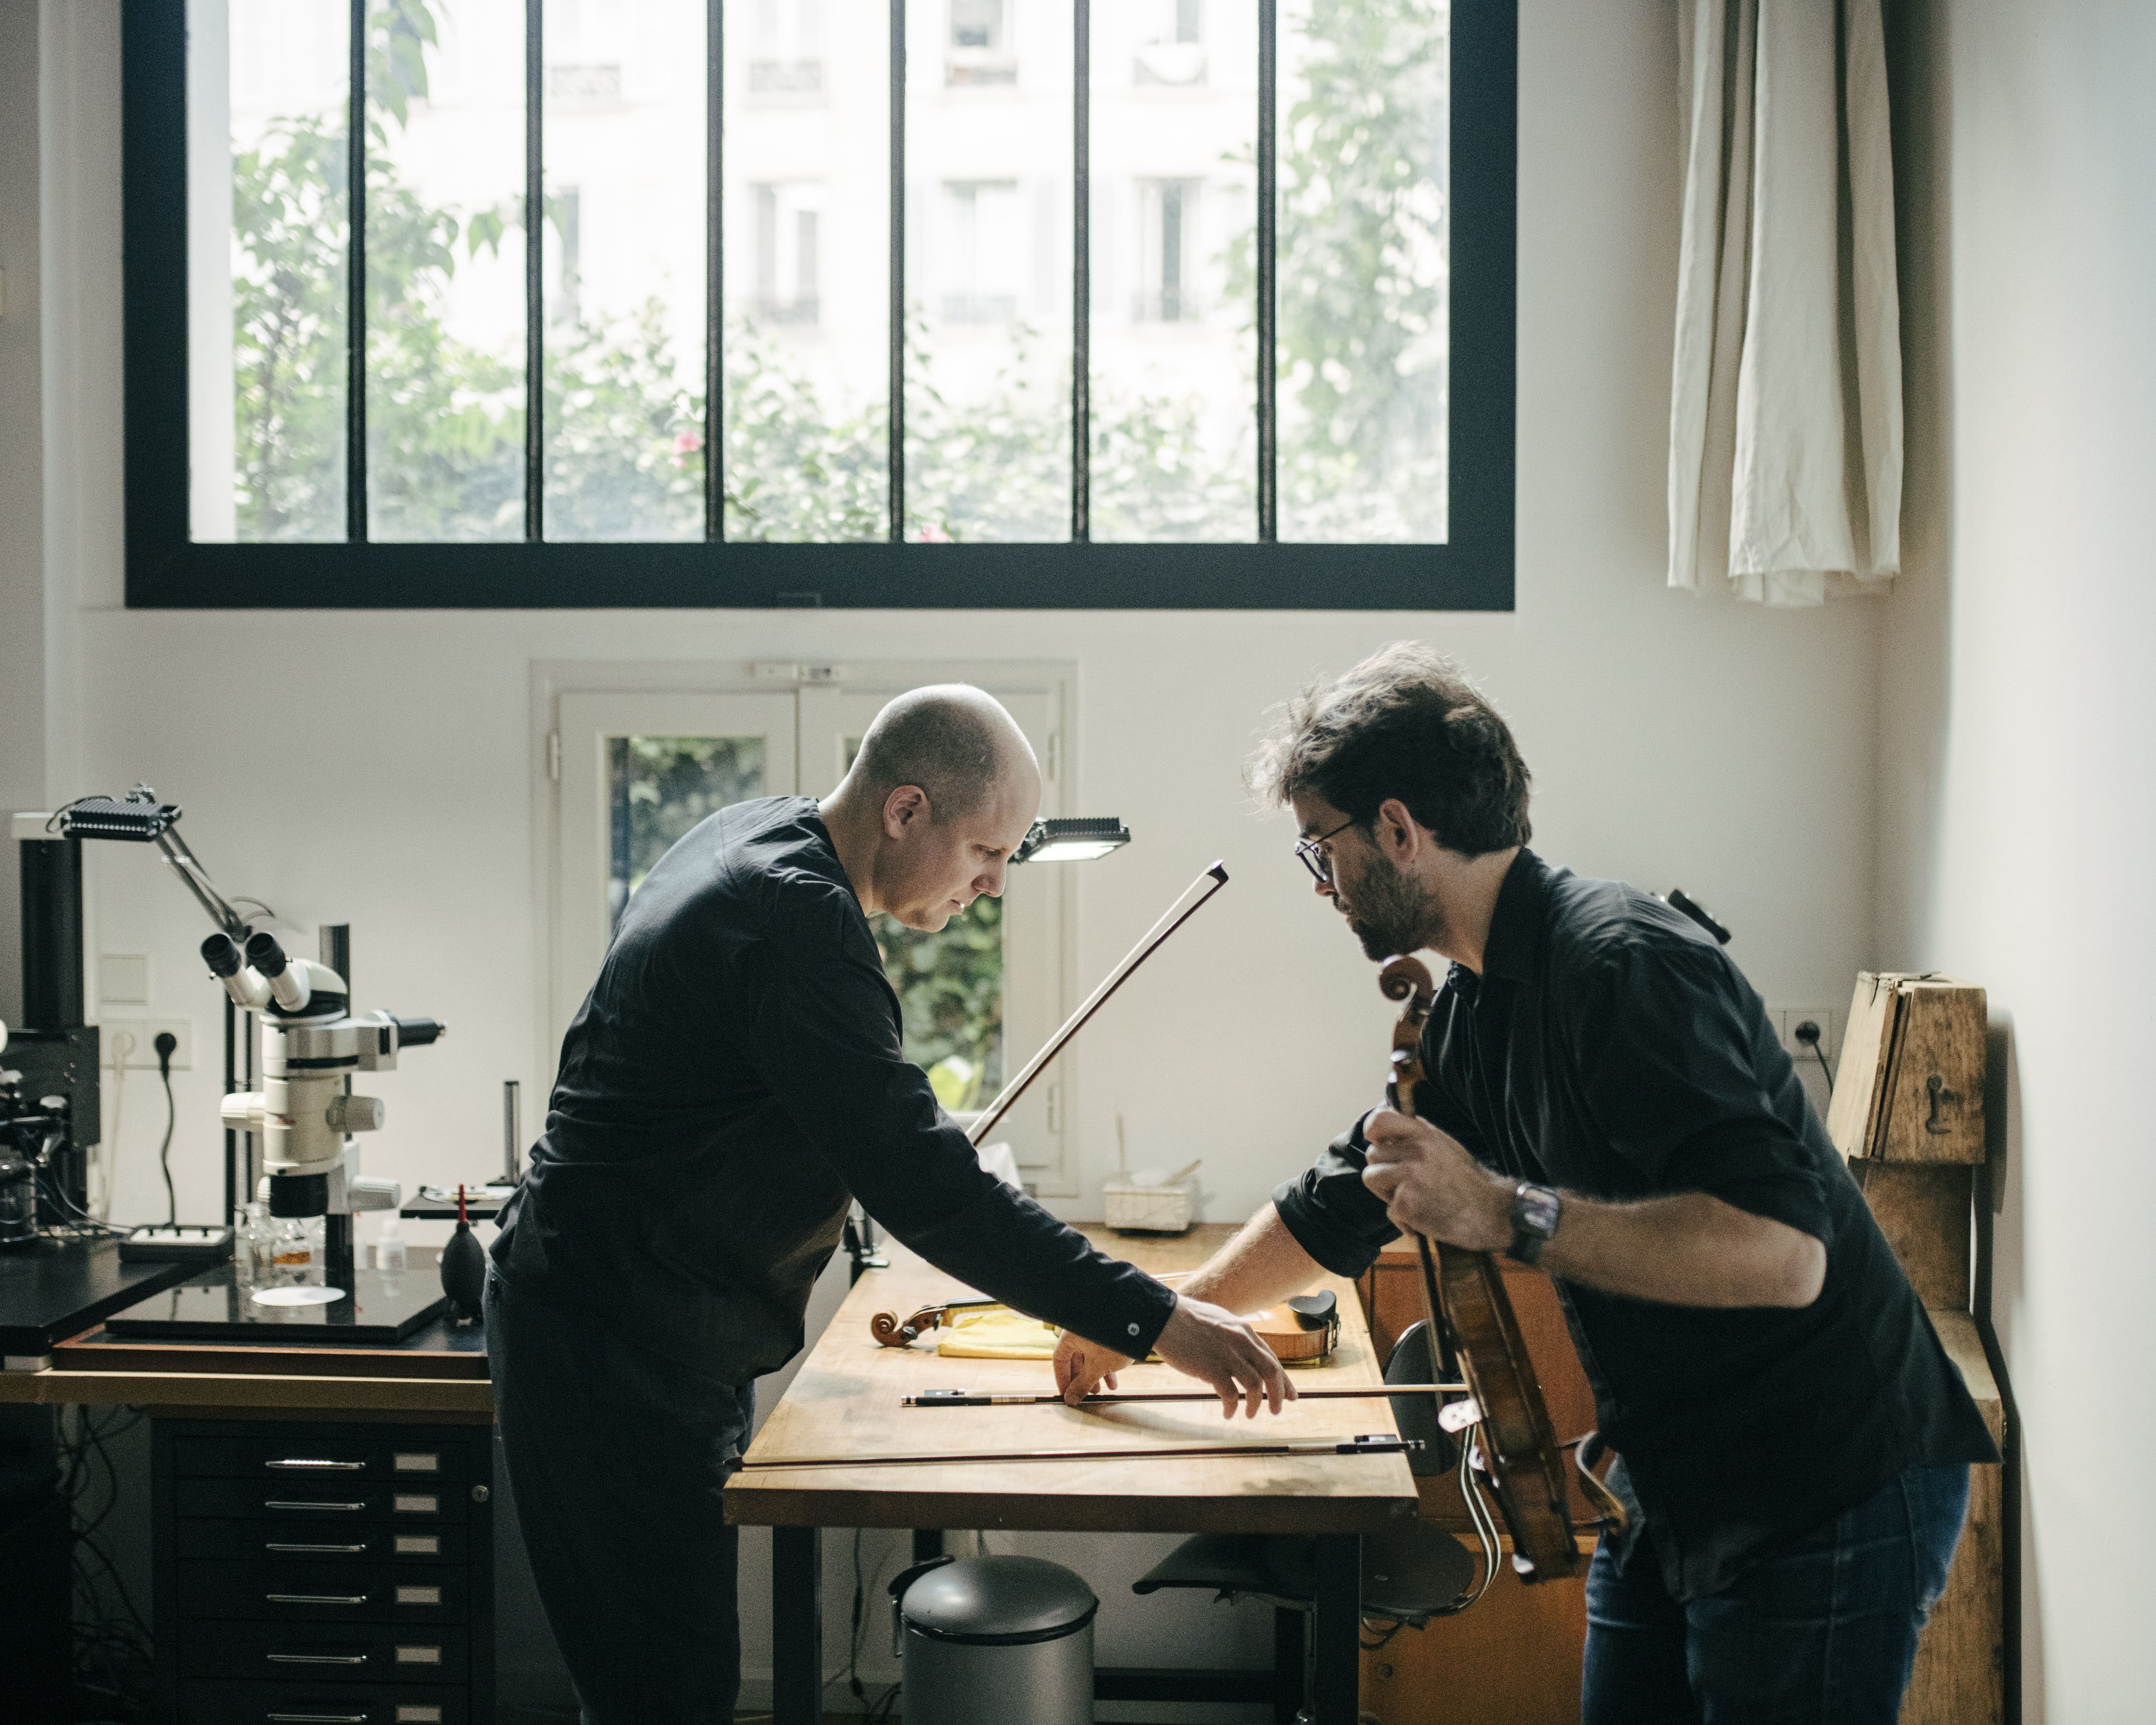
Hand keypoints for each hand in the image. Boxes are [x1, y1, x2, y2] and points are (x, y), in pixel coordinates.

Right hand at [1054, 1329, 1130, 1403]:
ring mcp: (1094, 1331)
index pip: (1059, 1358)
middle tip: (1087, 1394)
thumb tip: (1070, 1399)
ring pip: (1090, 1356)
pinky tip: (1114, 1380)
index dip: (1062, 1378)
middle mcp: (1080, 1330)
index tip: (1066, 1393)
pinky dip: (1105, 1365)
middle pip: (1075, 1358)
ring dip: (1095, 1375)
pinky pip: (1101, 1351)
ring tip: (1103, 1390)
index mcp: (1071, 1335)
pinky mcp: (1108, 1333)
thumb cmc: (1114, 1344)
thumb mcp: (1096, 1368)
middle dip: (1082, 1379)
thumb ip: (1082, 1384)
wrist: (1142, 1328)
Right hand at [1149, 1295, 1298, 1418]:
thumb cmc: (1187, 1319)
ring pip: (1255, 1386)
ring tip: (1248, 1413)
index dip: (1284, 1380)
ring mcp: (1227, 1355)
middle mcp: (1241, 1341)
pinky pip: (1230, 1395)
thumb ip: (1236, 1336)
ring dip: (1255, 1405)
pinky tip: (1228, 1413)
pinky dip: (1232, 1407)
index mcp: (1245, 1331)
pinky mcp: (1211, 1368)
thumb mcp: (1221, 1321)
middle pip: (1272, 1373)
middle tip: (1276, 1411)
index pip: (1273, 1359)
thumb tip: (1247, 1354)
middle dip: (1279, 1395)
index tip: (1291, 1396)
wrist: (1163, 1316)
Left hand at [1361, 1108, 1512, 1250]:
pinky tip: (1423, 1217)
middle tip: (1406, 1183)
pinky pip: (1388, 1209)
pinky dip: (1403, 1219)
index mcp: (1424, 1134)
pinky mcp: (1407, 1203)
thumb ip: (1416, 1136)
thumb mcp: (1444, 1145)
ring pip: (1371, 1178)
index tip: (1380, 1144)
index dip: (1373, 1133)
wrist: (1490, 1213)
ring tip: (1412, 1197)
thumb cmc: (1467, 1181)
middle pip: (1372, 1155)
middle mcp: (1416, 1151)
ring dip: (1387, 1192)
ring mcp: (1411, 1177)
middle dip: (1384, 1169)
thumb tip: (1383, 1130)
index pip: (1378, 1120)